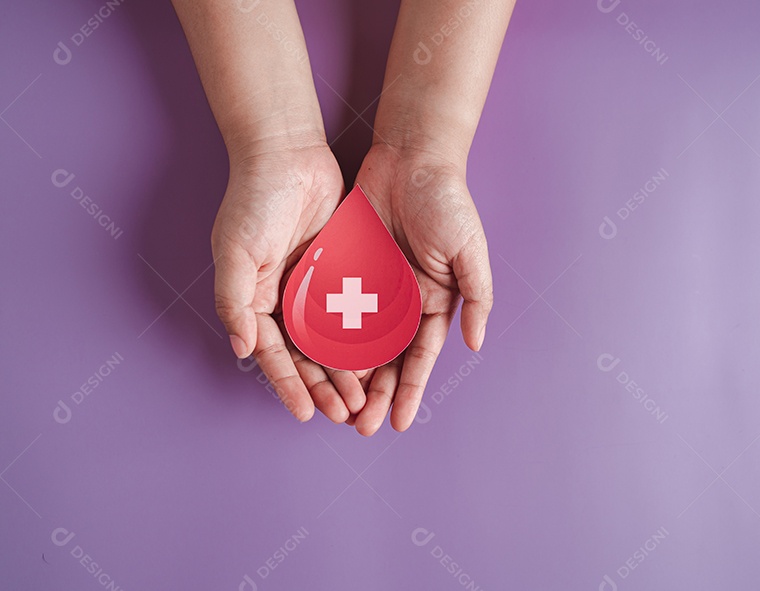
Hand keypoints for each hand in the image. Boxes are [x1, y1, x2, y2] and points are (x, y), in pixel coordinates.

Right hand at [212, 140, 370, 423]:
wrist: (286, 152)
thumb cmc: (252, 200)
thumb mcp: (235, 251)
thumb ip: (235, 301)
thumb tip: (243, 350)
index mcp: (256, 300)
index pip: (274, 355)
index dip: (289, 385)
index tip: (304, 415)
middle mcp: (285, 298)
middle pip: (306, 355)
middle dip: (323, 386)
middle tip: (345, 414)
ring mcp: (315, 285)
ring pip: (334, 339)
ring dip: (347, 369)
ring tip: (364, 398)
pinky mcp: (343, 268)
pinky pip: (356, 309)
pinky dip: (366, 335)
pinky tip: (382, 358)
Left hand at [345, 141, 493, 434]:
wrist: (411, 157)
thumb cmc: (447, 202)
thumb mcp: (470, 251)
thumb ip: (476, 298)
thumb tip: (475, 344)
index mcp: (434, 302)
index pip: (419, 357)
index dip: (409, 391)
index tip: (398, 423)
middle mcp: (402, 302)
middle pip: (385, 360)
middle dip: (375, 395)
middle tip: (360, 428)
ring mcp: (372, 287)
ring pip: (355, 343)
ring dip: (347, 377)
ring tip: (336, 409)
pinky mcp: (345, 269)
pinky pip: (331, 309)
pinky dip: (323, 337)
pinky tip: (312, 365)